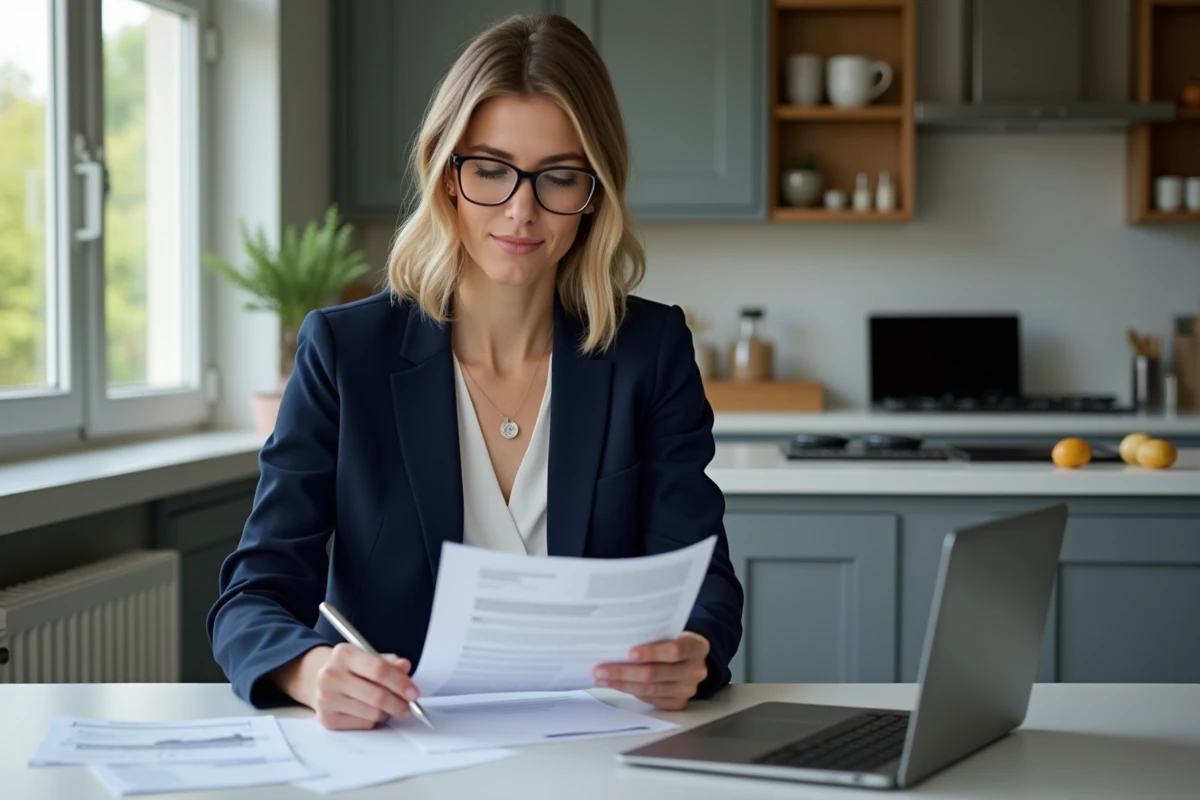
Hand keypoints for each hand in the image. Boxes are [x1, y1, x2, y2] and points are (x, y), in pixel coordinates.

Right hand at [275, 644, 421, 729]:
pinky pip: (363, 724)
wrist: (316, 678)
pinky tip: (371, 711)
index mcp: (343, 654)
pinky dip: (374, 720)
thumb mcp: (366, 656)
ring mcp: (326, 699)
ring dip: (387, 713)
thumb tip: (405, 667)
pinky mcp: (326, 719)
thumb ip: (388, 661)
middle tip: (409, 707)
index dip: (400, 683)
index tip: (414, 692)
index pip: (378, 670)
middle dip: (399, 704)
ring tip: (388, 706)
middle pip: (376, 696)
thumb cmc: (348, 667)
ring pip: (372, 713)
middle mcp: (330, 676)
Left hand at [592, 632, 709, 710]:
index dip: (652, 652)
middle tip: (600, 670)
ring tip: (602, 679)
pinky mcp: (679, 703)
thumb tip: (617, 642)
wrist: (691, 658)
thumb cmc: (673, 640)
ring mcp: (688, 690)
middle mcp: (696, 670)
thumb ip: (653, 635)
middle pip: (656, 673)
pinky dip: (632, 692)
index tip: (628, 653)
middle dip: (624, 672)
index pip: (675, 650)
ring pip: (649, 689)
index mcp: (697, 647)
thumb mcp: (671, 632)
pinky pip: (651, 699)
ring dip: (622, 684)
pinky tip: (616, 685)